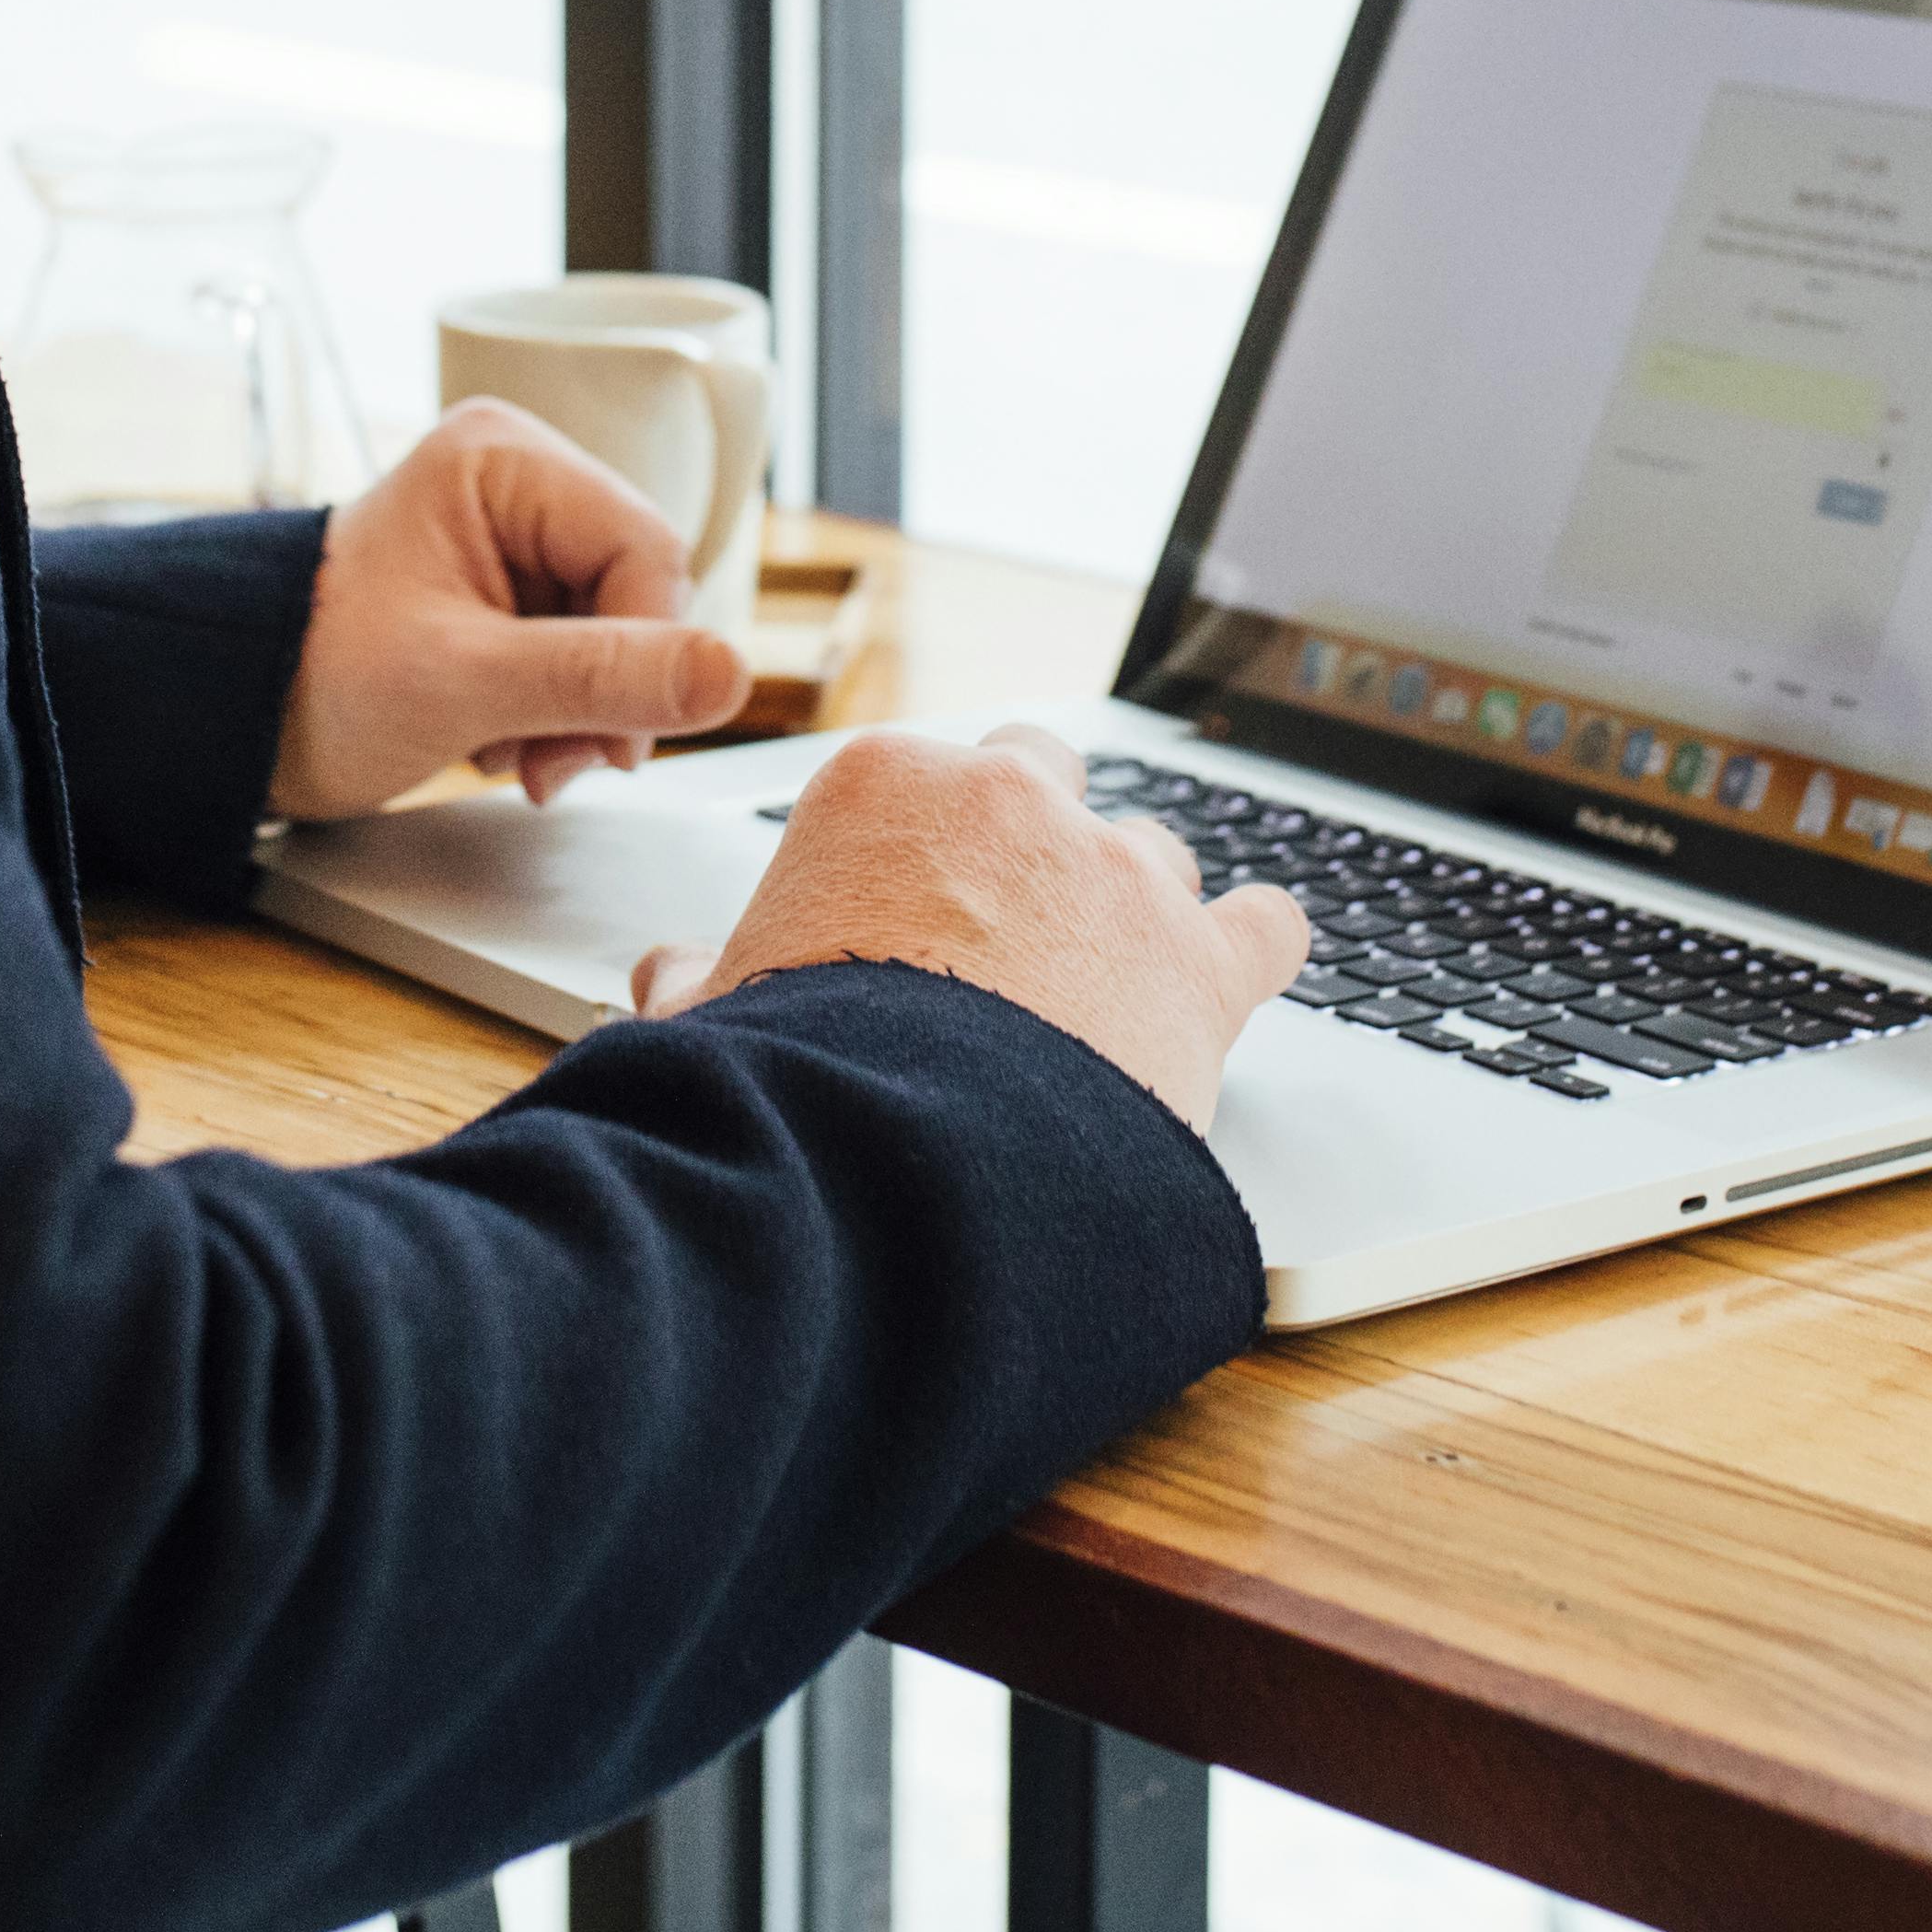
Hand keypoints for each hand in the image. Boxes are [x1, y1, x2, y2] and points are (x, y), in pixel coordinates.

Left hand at [266, 402, 753, 821]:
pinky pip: (588, 653)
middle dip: (606, 692)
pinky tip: (506, 740)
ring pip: (623, 633)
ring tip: (513, 755)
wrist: (240, 720)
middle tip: (552, 763)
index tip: (613, 744)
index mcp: (503, 457)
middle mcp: (519, 480)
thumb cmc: (317, 680)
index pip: (645, 548)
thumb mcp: (464, 684)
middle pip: (641, 592)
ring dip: (583, 714)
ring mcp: (518, 538)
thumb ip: (600, 677)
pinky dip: (559, 714)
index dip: (650, 652)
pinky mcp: (515, 593)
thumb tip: (734, 675)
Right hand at [628, 724, 1307, 1131]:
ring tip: (1109, 983)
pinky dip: (1255, 946)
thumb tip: (666, 979)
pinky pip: (1266, 924)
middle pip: (1046, 776)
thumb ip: (700, 978)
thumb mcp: (713, 1014)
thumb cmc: (792, 1077)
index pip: (922, 778)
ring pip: (1153, 849)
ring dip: (1135, 904)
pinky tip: (1241, 970)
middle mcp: (1011, 799)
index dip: (922, 850)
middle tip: (1010, 928)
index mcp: (886, 784)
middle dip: (1035, 840)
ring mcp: (1114, 873)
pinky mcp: (1199, 961)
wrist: (896, 1155)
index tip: (913, 908)